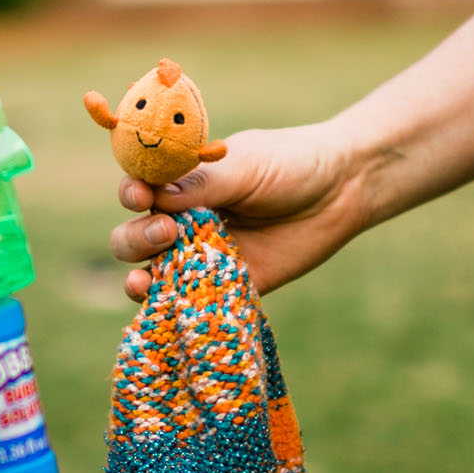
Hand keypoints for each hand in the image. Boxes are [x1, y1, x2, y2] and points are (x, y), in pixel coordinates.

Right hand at [110, 122, 369, 300]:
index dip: (131, 195)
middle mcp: (184, 220)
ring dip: (140, 279)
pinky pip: (195, 303)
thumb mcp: (245, 166)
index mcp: (182, 183)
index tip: (139, 196)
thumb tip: (155, 197)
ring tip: (143, 281)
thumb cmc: (290, 164)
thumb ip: (203, 184)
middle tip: (165, 232)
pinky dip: (178, 309)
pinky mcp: (229, 286)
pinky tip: (170, 308)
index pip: (139, 190)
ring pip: (155, 273)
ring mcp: (204, 256)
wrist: (342, 190)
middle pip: (135, 236)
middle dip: (136, 238)